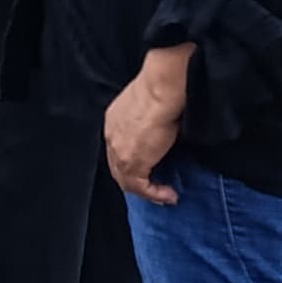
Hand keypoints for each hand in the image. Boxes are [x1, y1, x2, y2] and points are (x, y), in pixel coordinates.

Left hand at [104, 47, 192, 203]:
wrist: (161, 88)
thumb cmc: (162, 88)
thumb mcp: (150, 105)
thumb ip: (151, 120)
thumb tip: (165, 130)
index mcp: (114, 120)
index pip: (118, 148)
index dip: (133, 162)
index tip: (151, 168)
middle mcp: (111, 136)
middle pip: (118, 167)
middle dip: (137, 181)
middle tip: (156, 187)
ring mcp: (119, 151)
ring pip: (126, 181)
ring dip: (147, 191)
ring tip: (165, 194)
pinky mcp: (132, 162)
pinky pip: (140, 188)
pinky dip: (155, 194)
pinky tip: (169, 194)